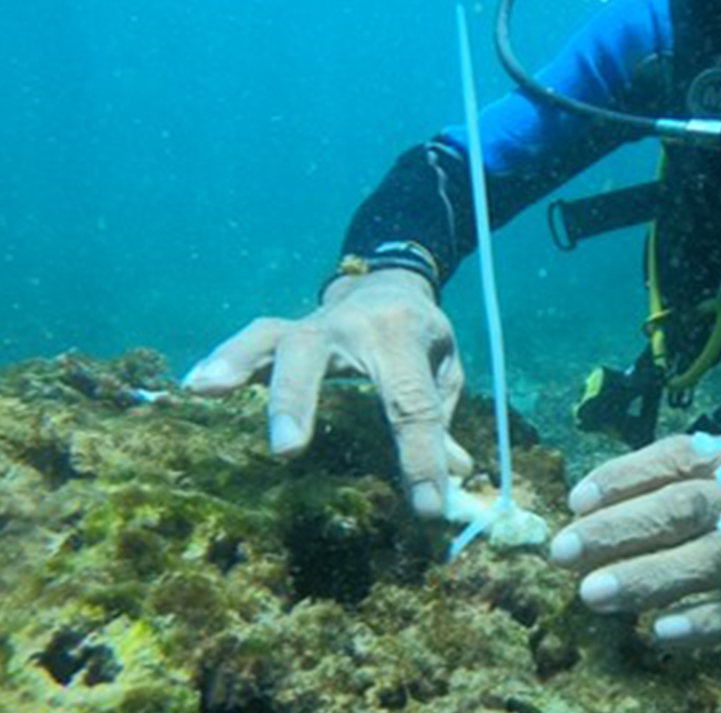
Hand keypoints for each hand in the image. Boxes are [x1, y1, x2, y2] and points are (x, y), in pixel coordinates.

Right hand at [183, 269, 472, 517]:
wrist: (389, 284)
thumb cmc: (419, 337)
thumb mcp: (445, 368)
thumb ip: (442, 416)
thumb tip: (455, 476)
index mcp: (403, 336)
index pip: (412, 403)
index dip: (421, 457)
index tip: (426, 508)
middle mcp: (352, 325)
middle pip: (318, 356)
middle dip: (300, 399)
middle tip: (287, 449)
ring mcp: (313, 324)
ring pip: (272, 337)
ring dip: (239, 363)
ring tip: (207, 388)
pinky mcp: (286, 330)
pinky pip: (250, 338)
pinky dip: (221, 358)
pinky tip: (194, 384)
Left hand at [548, 426, 720, 647]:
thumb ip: (703, 467)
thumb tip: (614, 491)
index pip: (679, 455)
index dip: (624, 476)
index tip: (577, 500)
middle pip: (684, 506)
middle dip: (619, 530)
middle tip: (564, 552)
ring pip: (710, 558)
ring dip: (648, 577)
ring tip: (593, 595)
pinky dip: (704, 623)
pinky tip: (661, 634)